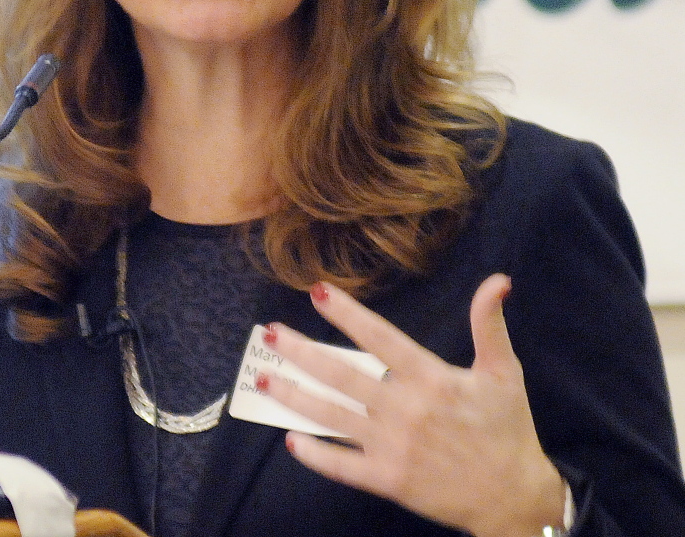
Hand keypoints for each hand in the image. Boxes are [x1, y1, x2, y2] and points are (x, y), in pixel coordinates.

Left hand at [258, 275, 566, 536]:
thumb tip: (498, 280)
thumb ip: (490, 324)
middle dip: (301, 351)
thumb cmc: (506, 428)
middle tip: (269, 332)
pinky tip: (290, 439)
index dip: (347, 314)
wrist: (515, 497)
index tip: (318, 291)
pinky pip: (342, 466)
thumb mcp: (504, 371)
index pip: (379, 338)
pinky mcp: (387, 479)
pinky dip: (315, 455)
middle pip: (341, 375)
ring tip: (263, 376)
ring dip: (293, 396)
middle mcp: (404, 410)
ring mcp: (392, 447)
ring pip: (331, 417)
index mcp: (430, 379)